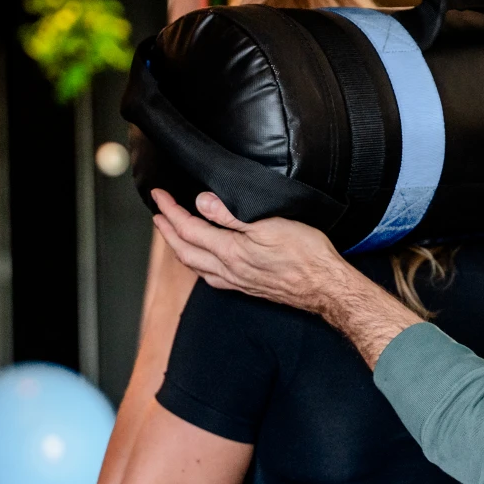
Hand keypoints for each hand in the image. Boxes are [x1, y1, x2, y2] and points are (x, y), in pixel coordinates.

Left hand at [149, 190, 420, 366]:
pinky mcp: (249, 287)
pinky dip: (199, 265)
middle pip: (185, 251)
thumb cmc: (306, 255)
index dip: (170, 211)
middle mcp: (228, 270)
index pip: (188, 229)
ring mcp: (238, 281)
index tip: (158, 196)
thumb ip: (232, 215)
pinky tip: (205, 262)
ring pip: (196, 266)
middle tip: (158, 215)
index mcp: (230, 251)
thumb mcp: (270, 224)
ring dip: (180, 249)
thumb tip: (202, 202)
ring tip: (173, 235)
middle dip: (167, 232)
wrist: (325, 287)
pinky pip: (212, 277)